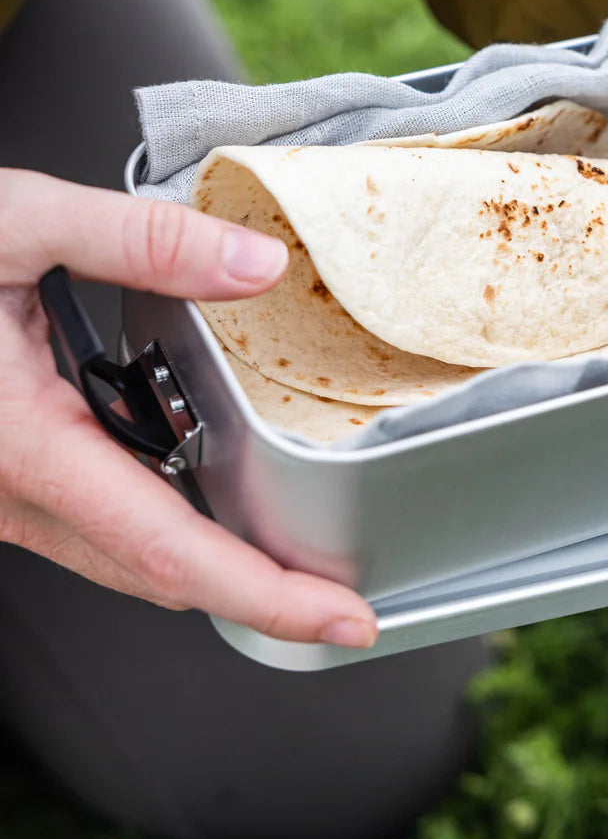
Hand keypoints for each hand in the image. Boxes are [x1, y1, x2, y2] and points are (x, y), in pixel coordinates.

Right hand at [0, 170, 377, 647]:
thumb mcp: (18, 221)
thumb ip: (142, 240)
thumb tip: (256, 265)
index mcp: (18, 444)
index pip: (164, 551)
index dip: (265, 595)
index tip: (343, 618)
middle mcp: (7, 493)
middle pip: (154, 573)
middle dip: (256, 592)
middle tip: (343, 589)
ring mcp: (1, 497)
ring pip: (123, 556)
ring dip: (211, 562)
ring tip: (296, 543)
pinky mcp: (4, 478)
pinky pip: (95, 524)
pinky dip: (165, 522)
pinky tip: (210, 485)